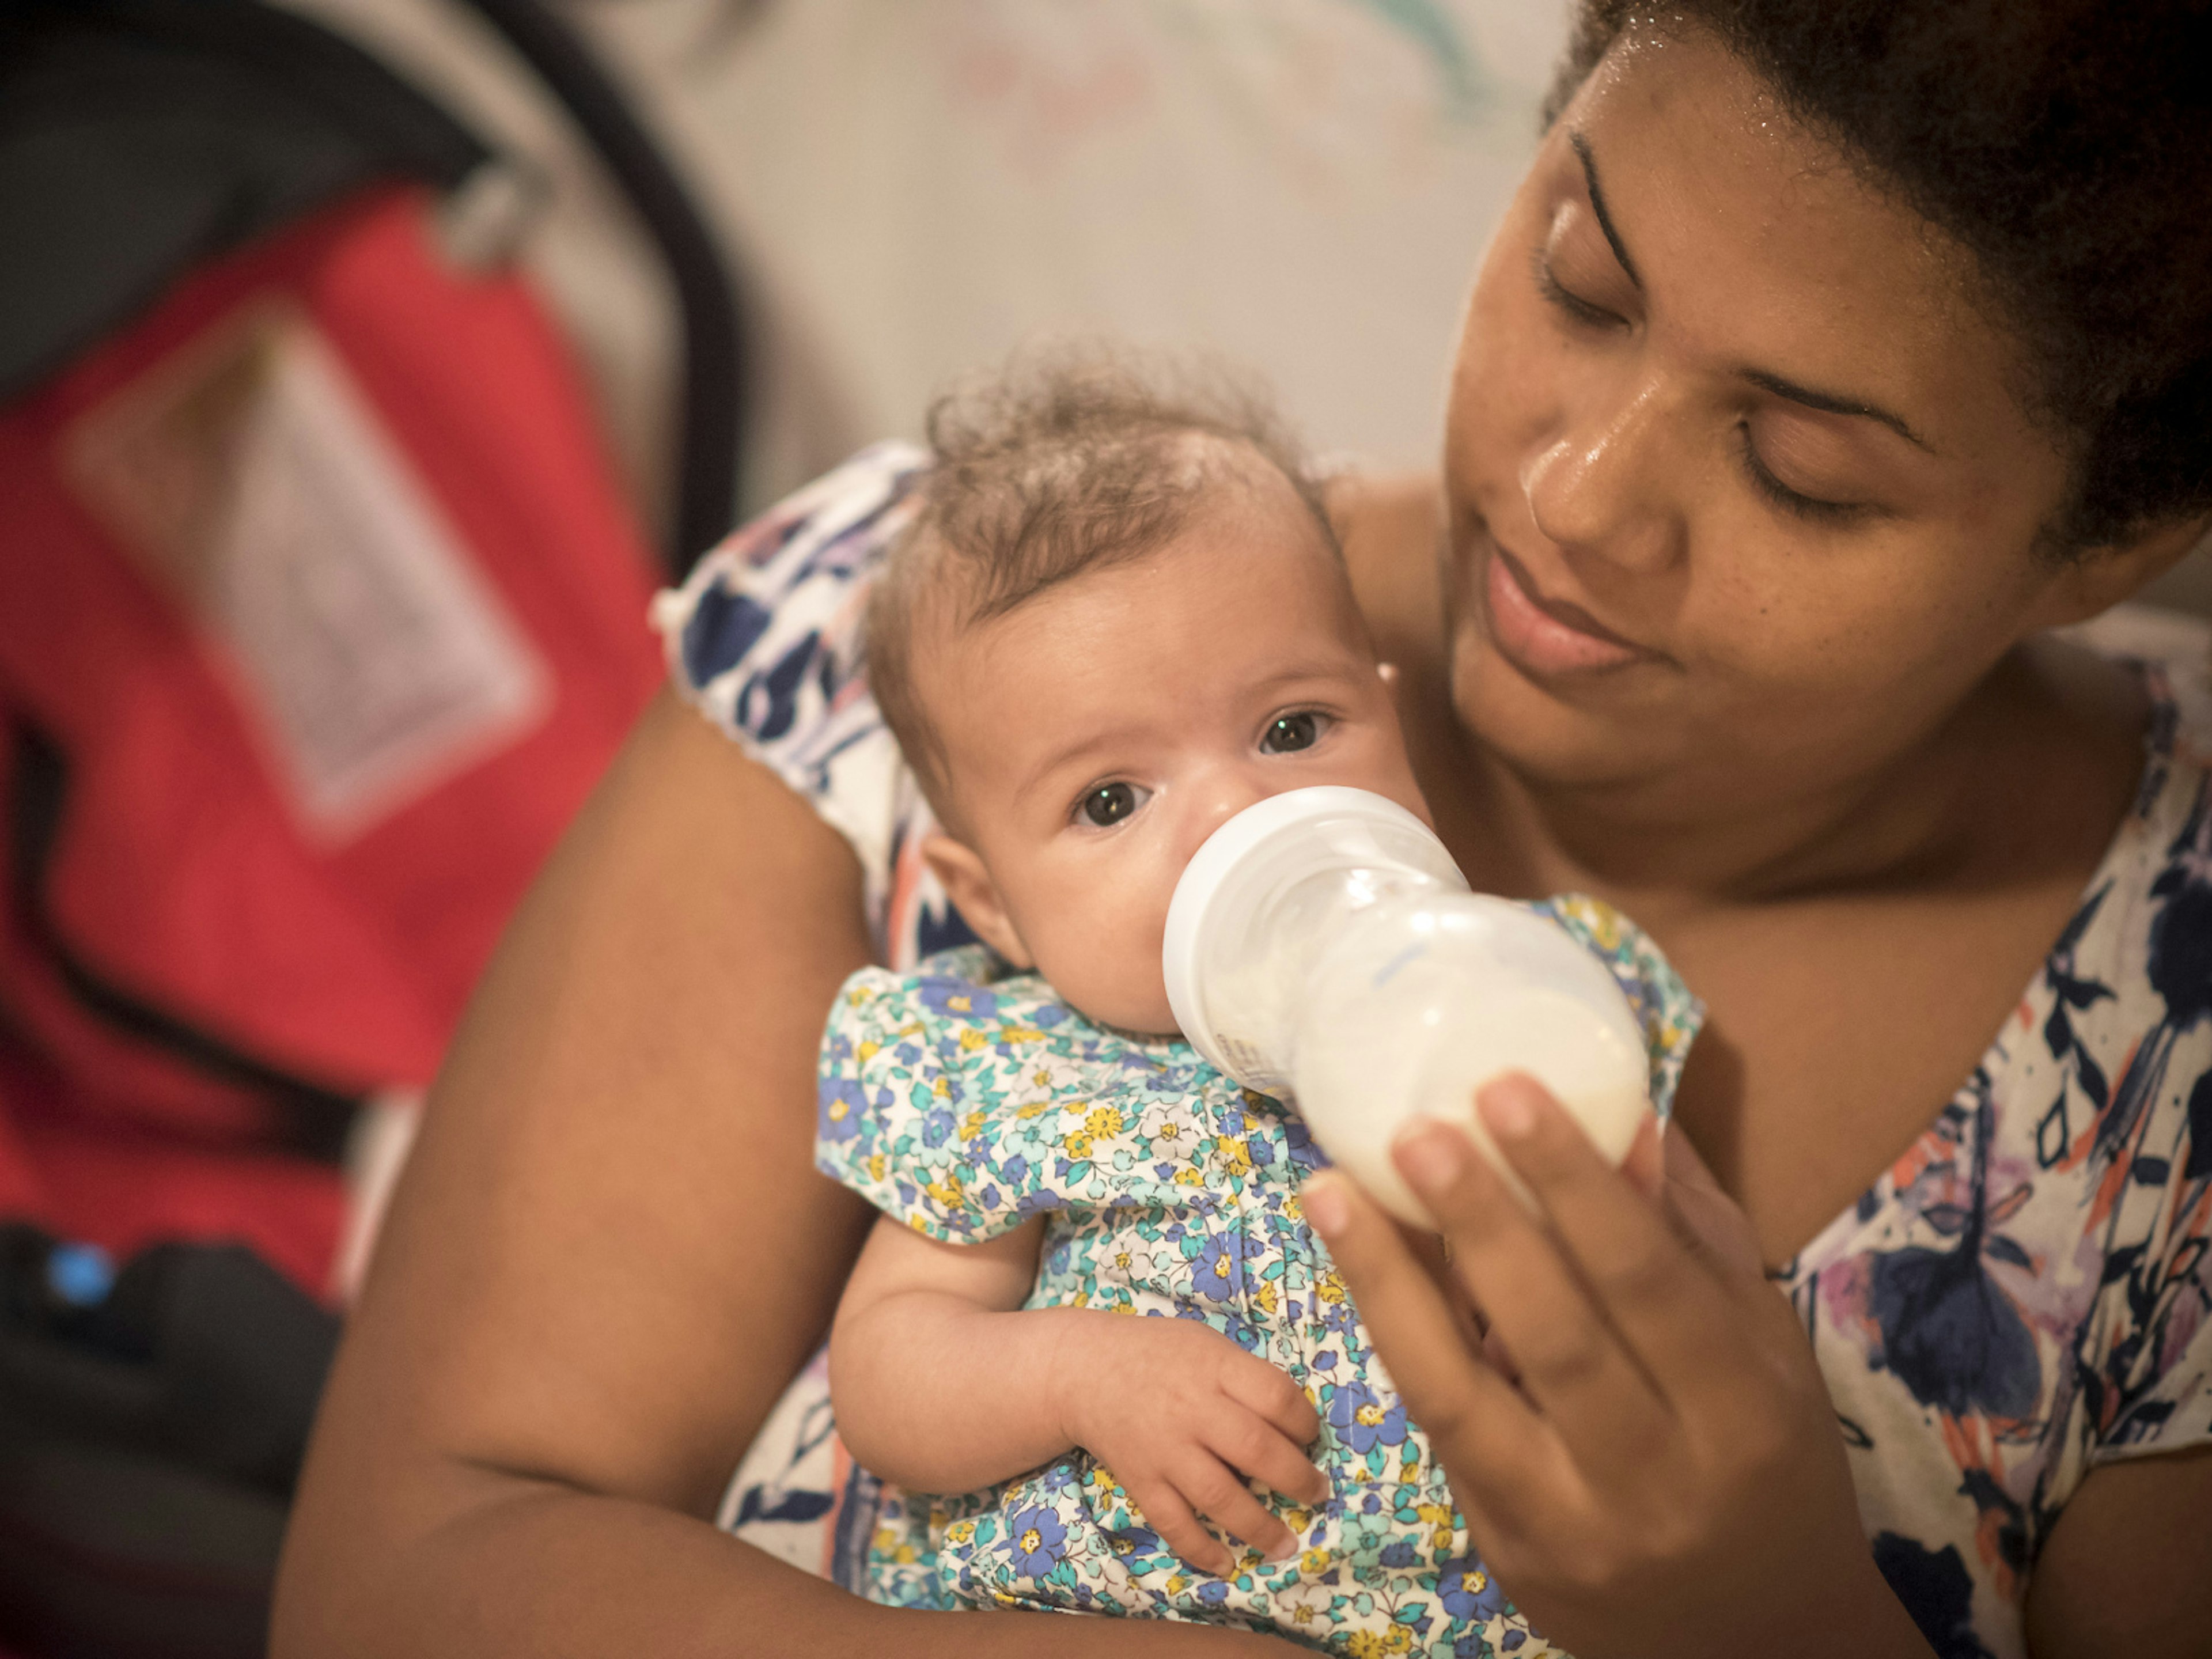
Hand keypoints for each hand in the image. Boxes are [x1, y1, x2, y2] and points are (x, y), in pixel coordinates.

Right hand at [1052, 1312, 1329, 1576]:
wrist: (1084, 1370)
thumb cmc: (1158, 1354)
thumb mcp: (1207, 1344)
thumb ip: (1246, 1377)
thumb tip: (1293, 1424)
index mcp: (1215, 1368)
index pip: (1276, 1398)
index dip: (1305, 1424)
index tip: (1311, 1439)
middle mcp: (1193, 1410)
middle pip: (1257, 1450)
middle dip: (1297, 1479)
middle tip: (1316, 1494)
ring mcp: (1166, 1449)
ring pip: (1220, 1495)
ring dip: (1260, 1526)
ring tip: (1287, 1544)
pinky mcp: (1141, 1480)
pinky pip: (1173, 1522)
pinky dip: (1200, 1548)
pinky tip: (1225, 1563)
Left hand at [1300, 1075, 1933, 1658]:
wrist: (1760, 1641)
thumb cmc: (1767, 1463)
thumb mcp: (1765, 1351)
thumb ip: (1694, 1237)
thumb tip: (1628, 1118)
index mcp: (1743, 1411)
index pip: (1647, 1281)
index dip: (1574, 1185)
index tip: (1506, 1090)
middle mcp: (1659, 1477)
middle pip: (1553, 1337)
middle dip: (1477, 1224)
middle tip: (1412, 1128)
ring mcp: (1573, 1527)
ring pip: (1462, 1396)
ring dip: (1388, 1283)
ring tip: (1331, 1188)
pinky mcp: (1509, 1556)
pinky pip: (1441, 1433)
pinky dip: (1398, 1341)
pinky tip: (1361, 1266)